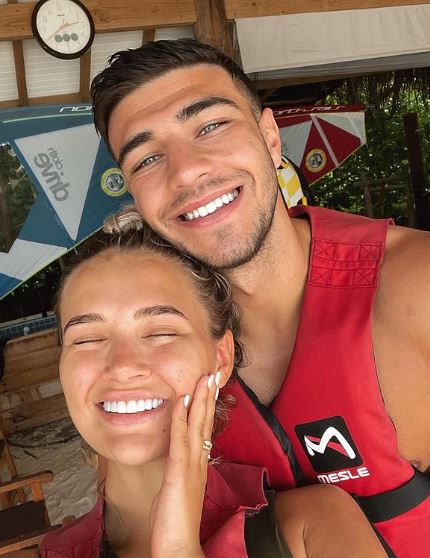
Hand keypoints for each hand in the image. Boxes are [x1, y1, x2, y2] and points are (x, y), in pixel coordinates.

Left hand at [150, 372, 218, 557]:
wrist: (179, 547)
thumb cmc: (175, 522)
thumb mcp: (179, 490)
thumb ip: (180, 471)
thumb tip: (179, 458)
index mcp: (199, 465)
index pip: (204, 429)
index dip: (207, 406)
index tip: (209, 387)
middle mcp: (199, 462)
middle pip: (206, 422)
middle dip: (209, 396)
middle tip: (213, 373)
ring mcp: (191, 466)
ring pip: (197, 426)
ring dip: (200, 400)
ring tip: (204, 379)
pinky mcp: (178, 473)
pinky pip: (180, 441)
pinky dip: (181, 420)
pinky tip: (182, 402)